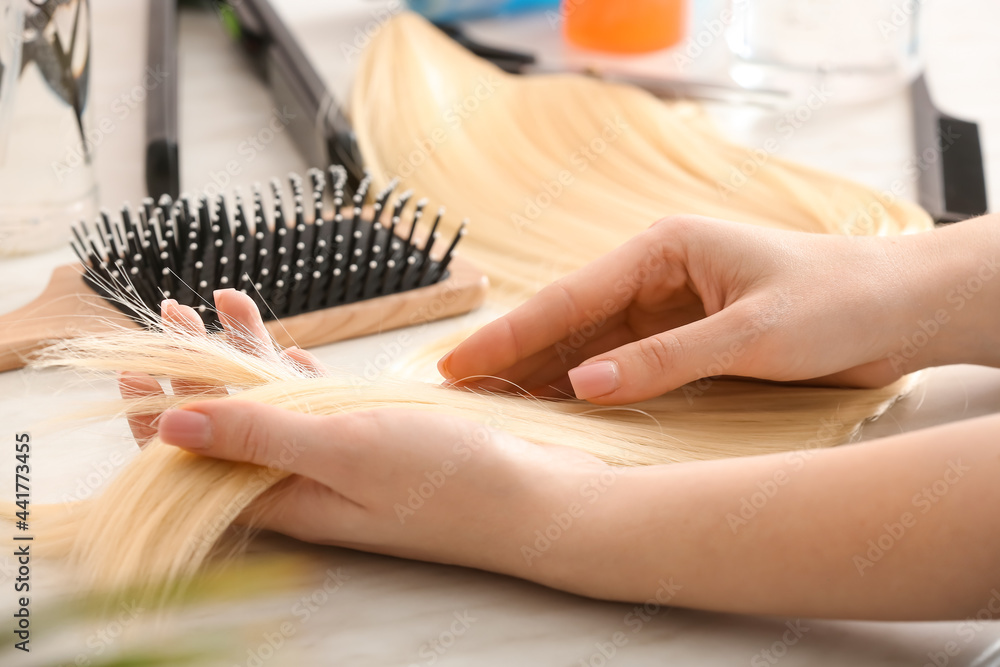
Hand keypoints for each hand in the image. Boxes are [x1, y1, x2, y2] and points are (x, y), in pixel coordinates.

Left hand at [128, 289, 610, 588]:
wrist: (537, 500)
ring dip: (244, 356)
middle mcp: (304, 482)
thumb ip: (258, 437)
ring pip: (272, 404)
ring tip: (218, 303)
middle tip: (168, 314)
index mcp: (283, 496)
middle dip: (193, 369)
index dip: (153, 413)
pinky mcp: (376, 440)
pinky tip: (283, 344)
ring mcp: (341, 460)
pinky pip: (319, 401)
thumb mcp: (344, 451)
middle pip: (227, 425)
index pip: (194, 459)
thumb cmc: (449, 482)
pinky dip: (296, 367)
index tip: (131, 360)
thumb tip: (168, 426)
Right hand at [438, 215, 940, 403]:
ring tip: (492, 404)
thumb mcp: (750, 333)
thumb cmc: (836, 302)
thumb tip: (584, 387)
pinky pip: (623, 364)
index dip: (510, 334)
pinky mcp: (686, 339)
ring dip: (544, 373)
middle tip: (456, 391)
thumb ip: (665, 360)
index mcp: (663, 250)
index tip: (456, 363)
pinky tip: (559, 407)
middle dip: (514, 354)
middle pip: (569, 321)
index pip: (569, 298)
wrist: (898, 311)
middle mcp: (658, 276)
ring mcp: (669, 309)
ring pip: (590, 346)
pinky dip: (589, 386)